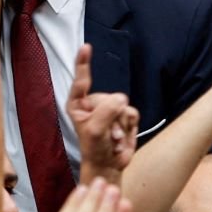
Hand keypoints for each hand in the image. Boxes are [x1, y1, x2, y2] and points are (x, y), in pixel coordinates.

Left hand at [65, 46, 137, 184]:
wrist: (110, 164)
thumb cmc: (95, 148)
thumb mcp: (95, 131)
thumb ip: (106, 112)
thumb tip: (121, 97)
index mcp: (79, 104)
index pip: (81, 81)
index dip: (84, 63)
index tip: (86, 47)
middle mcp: (94, 103)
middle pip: (109, 97)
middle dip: (112, 117)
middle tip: (107, 135)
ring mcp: (110, 108)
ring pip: (123, 105)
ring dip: (120, 125)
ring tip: (113, 139)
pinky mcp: (124, 116)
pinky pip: (132, 113)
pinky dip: (130, 127)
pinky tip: (122, 138)